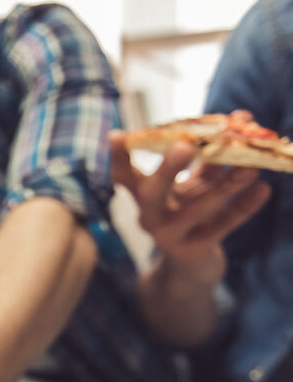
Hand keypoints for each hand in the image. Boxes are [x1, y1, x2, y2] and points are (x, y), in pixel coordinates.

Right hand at [109, 129, 270, 287]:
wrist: (192, 264)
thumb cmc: (190, 213)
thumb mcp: (194, 185)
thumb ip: (211, 155)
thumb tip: (241, 117)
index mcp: (144, 196)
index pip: (124, 175)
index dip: (119, 156)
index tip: (117, 134)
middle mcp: (149, 215)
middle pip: (151, 193)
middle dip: (166, 170)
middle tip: (183, 146)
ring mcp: (169, 235)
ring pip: (196, 209)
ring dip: (226, 187)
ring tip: (252, 167)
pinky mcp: (192, 250)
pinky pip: (220, 227)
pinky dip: (243, 209)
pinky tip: (263, 189)